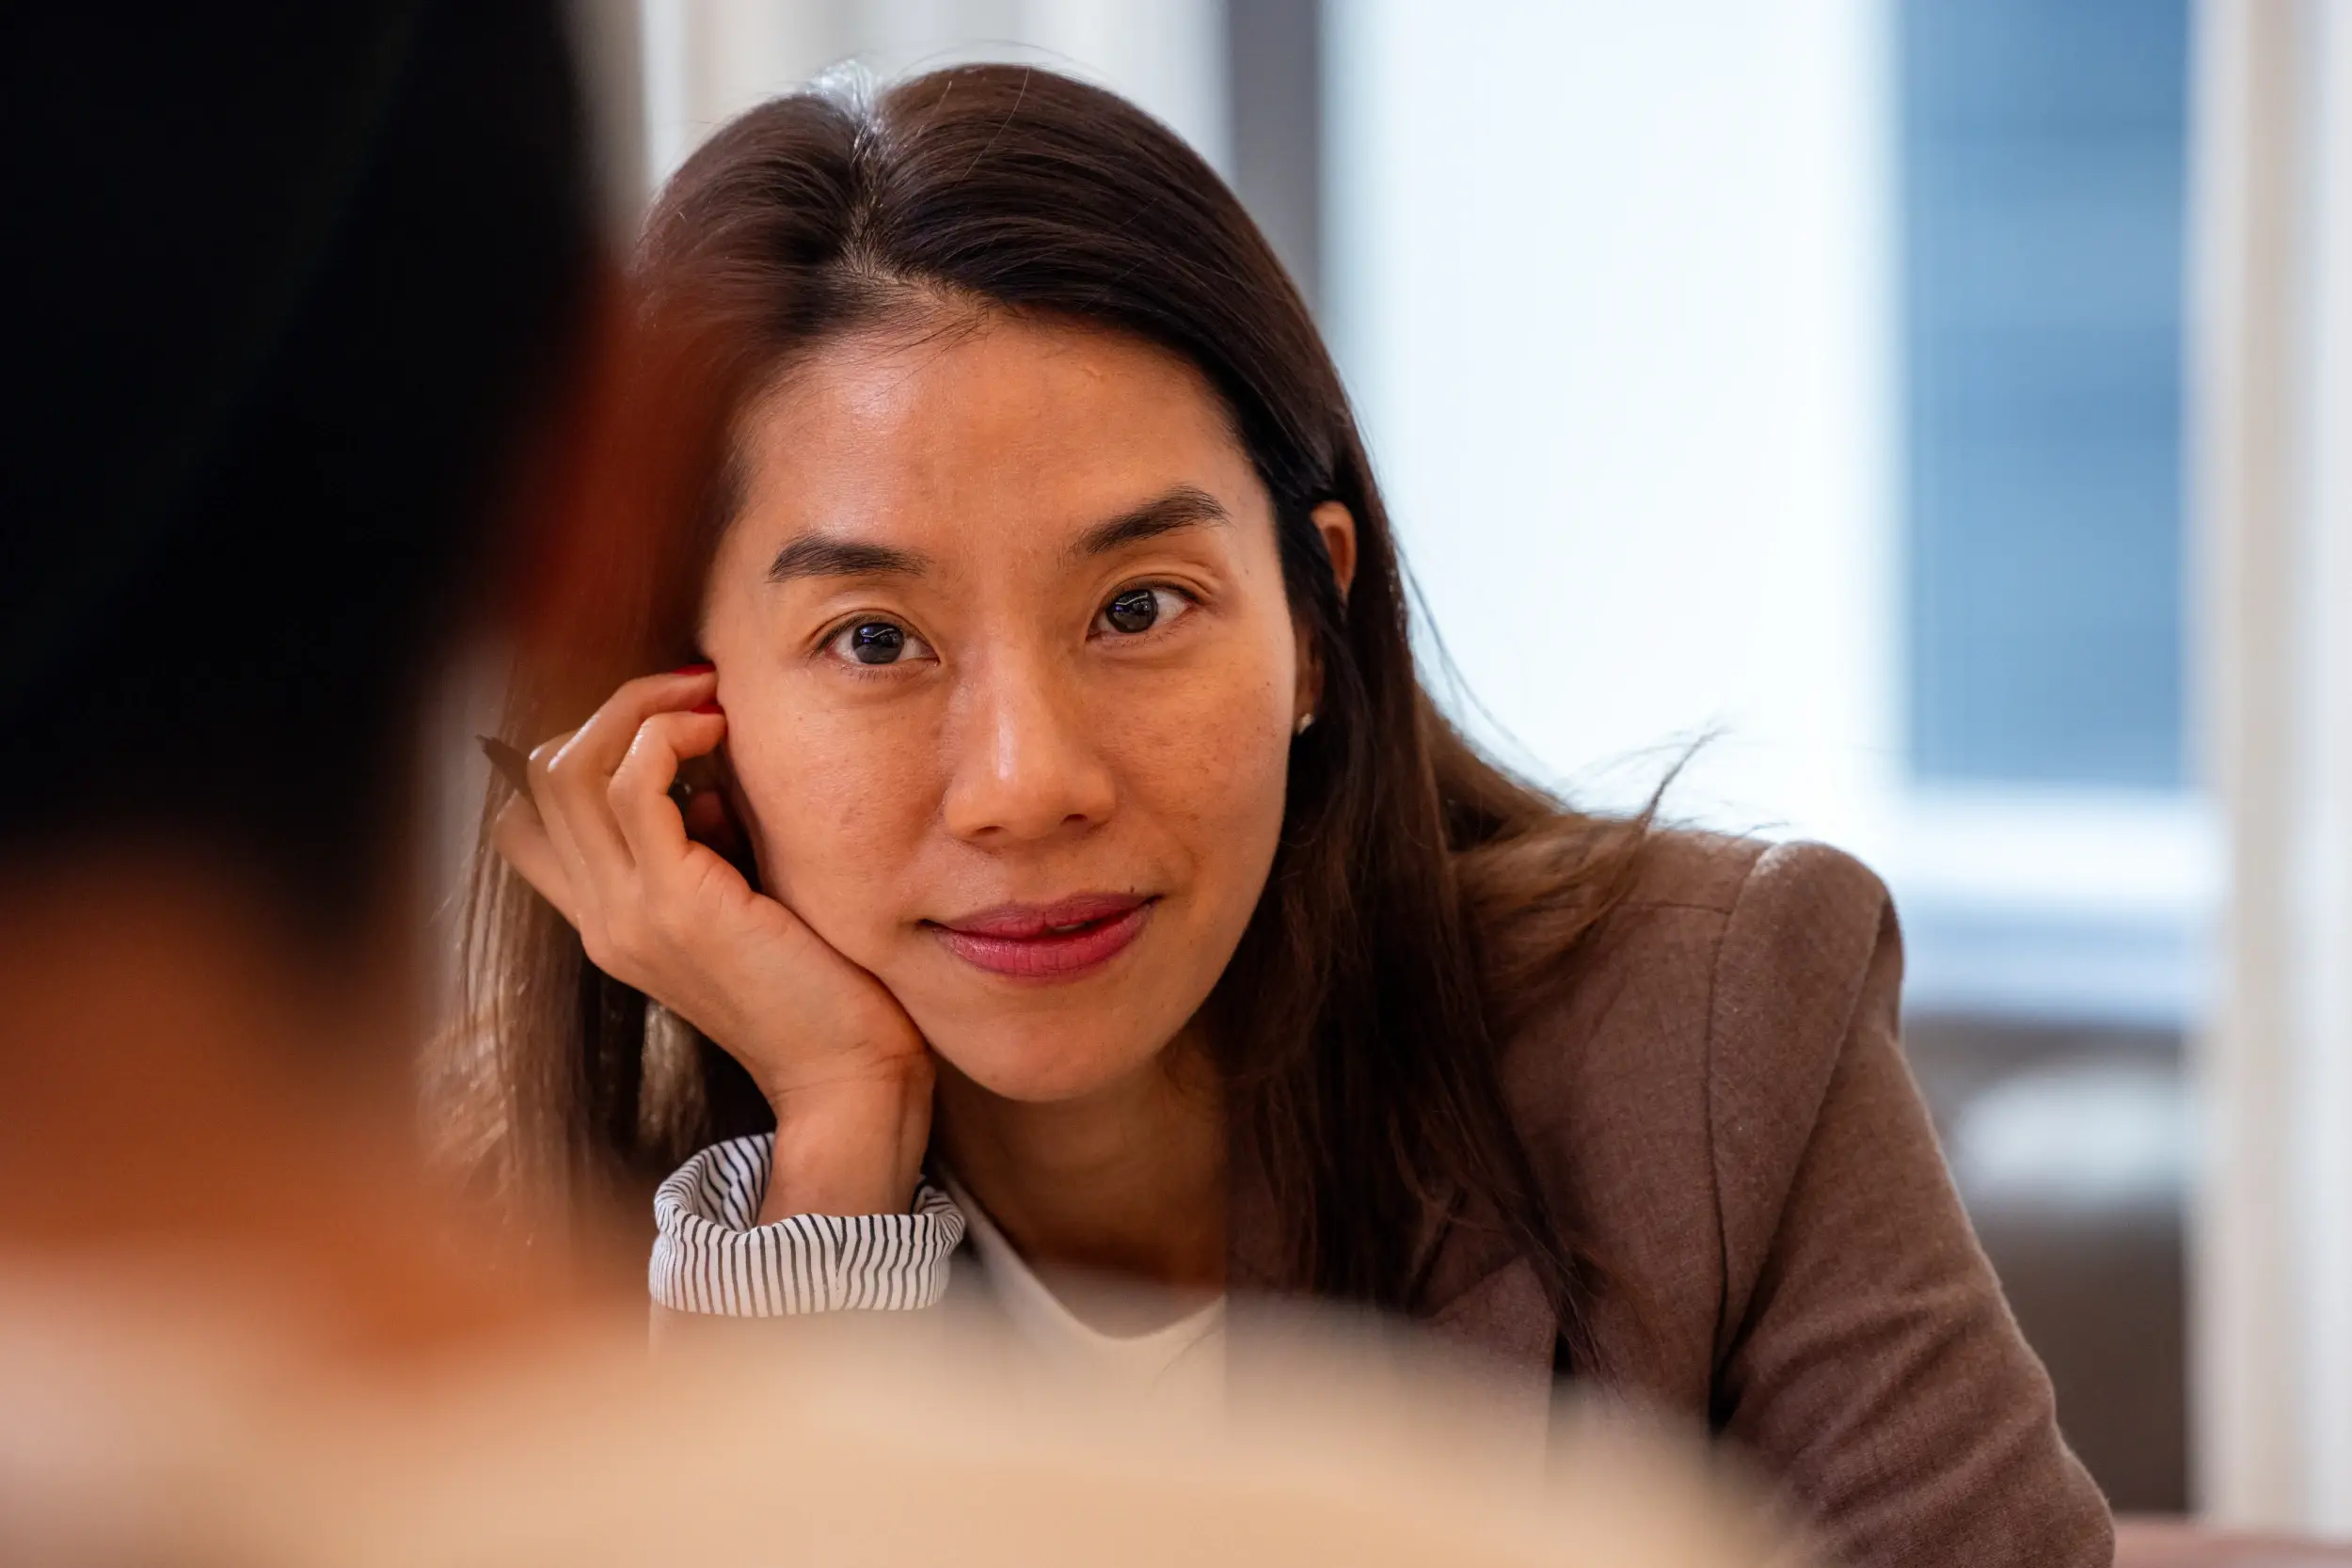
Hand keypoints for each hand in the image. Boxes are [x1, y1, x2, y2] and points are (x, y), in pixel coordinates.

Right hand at [491, 666, 931, 1218]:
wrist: (848, 1078)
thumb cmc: (822, 989)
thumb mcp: (744, 903)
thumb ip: (705, 848)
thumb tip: (704, 783)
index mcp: (612, 921)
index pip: (531, 818)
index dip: (584, 748)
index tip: (672, 723)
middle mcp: (601, 918)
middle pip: (539, 776)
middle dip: (611, 707)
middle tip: (695, 690)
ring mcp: (628, 914)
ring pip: (567, 768)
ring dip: (635, 708)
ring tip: (707, 701)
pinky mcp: (675, 906)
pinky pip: (630, 783)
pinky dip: (666, 733)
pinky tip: (721, 731)